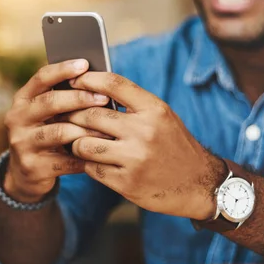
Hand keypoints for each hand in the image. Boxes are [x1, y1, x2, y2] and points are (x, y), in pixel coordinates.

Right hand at [3, 59, 112, 202]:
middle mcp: (17, 118)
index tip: (85, 64)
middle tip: (104, 98)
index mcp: (22, 99)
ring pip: (59, 132)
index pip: (41, 77)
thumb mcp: (48, 115)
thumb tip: (98, 82)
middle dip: (79, 98)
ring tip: (108, 130)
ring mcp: (22, 143)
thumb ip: (63, 99)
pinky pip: (64, 160)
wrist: (26, 173)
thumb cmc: (47, 134)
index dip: (63, 69)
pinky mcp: (32, 167)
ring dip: (86, 130)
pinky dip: (85, 156)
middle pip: (49, 103)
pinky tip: (101, 154)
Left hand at [64, 72, 226, 219]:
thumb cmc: (174, 145)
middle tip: (63, 114)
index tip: (72, 80)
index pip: (113, 84)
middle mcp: (144, 132)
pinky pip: (91, 168)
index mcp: (154, 109)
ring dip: (74, 141)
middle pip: (91, 114)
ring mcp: (134, 159)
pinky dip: (85, 162)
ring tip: (74, 140)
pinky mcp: (126, 183)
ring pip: (84, 144)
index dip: (88, 79)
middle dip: (72, 114)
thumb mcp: (161, 117)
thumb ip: (132, 104)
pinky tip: (88, 159)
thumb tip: (91, 89)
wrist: (200, 184)